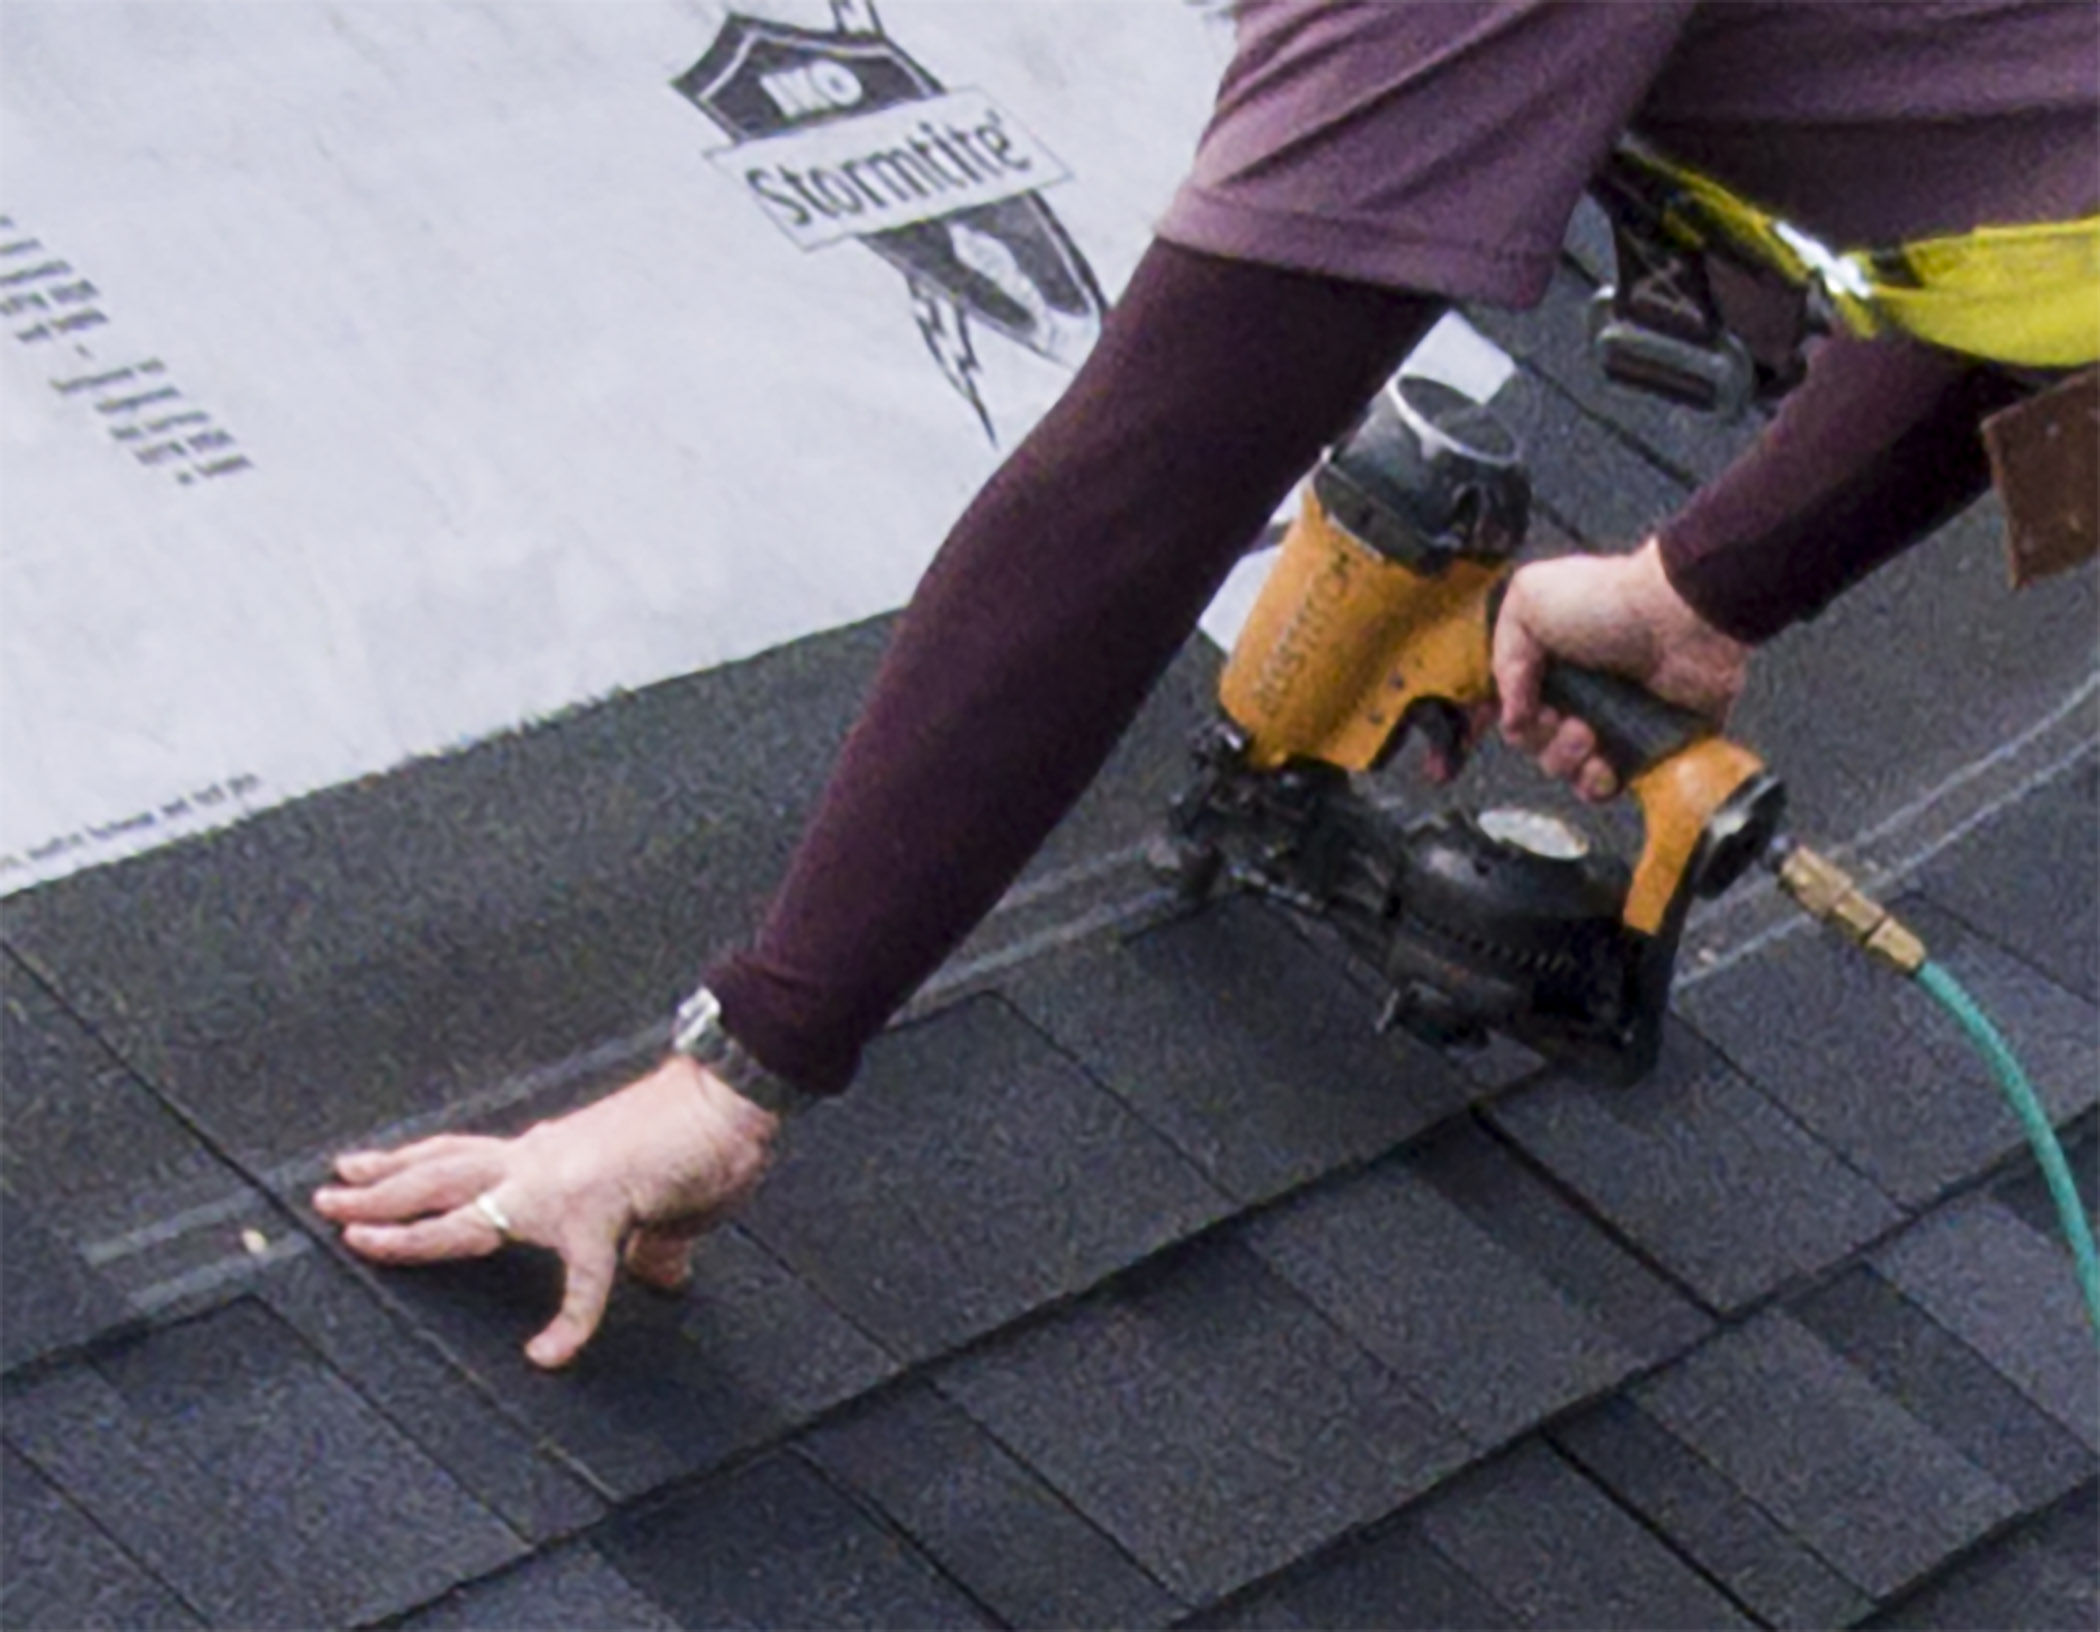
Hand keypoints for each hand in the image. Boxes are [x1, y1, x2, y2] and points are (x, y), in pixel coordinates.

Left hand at [313, 1055, 779, 1368]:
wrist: (730, 1096)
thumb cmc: (703, 1131)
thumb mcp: (663, 1195)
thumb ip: (652, 1240)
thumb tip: (661, 1273)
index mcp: (551, 1152)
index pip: (466, 1159)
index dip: (412, 1167)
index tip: (365, 1169)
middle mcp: (542, 1160)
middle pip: (440, 1173)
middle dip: (379, 1188)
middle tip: (326, 1197)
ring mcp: (560, 1183)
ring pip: (464, 1203)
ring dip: (407, 1223)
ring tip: (358, 1238)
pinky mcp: (597, 1212)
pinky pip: (580, 1283)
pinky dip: (568, 1322)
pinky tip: (549, 1354)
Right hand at [1491, 539, 1749, 800]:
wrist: (1683, 616)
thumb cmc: (1610, 599)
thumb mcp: (1528, 601)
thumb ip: (1503, 656)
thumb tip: (1510, 712)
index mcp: (1547, 657)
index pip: (1510, 703)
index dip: (1501, 718)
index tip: (1512, 719)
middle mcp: (1577, 689)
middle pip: (1532, 739)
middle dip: (1537, 737)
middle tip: (1560, 718)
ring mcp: (1611, 720)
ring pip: (1562, 765)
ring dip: (1563, 758)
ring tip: (1587, 735)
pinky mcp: (1645, 746)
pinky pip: (1606, 784)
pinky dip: (1595, 784)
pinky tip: (1602, 767)